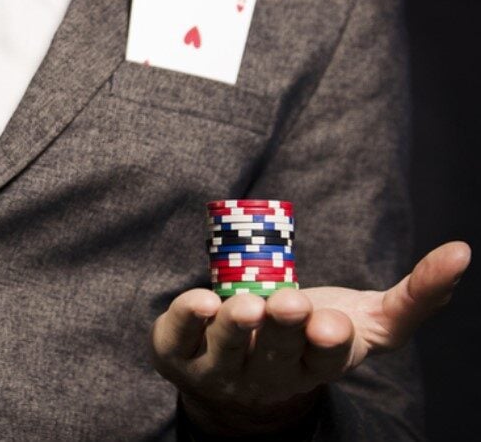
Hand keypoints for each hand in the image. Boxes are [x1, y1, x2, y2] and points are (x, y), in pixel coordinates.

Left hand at [150, 241, 470, 435]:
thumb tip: (462, 251)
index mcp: (318, 365)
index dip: (328, 342)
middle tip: (287, 303)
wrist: (238, 378)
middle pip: (277, 355)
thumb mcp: (367, 321)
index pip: (327, 359)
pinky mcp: (177, 354)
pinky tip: (200, 300)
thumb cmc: (308, 337)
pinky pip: (177, 337)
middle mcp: (269, 375)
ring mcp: (220, 369)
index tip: (331, 323)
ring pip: (227, 351)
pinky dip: (186, 318)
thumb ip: (416, 296)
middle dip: (283, 328)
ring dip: (235, 326)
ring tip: (244, 305)